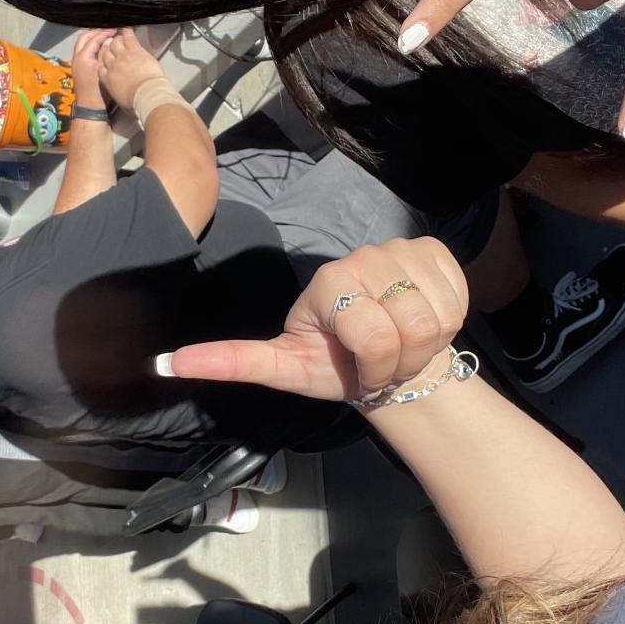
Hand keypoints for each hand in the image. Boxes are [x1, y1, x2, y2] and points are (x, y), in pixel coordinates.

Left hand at [71, 28, 115, 108]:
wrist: (90, 107)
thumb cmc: (99, 92)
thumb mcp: (104, 70)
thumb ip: (105, 54)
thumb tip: (108, 41)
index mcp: (83, 57)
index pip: (93, 39)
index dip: (104, 33)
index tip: (114, 29)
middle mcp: (76, 58)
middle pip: (84, 38)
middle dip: (95, 33)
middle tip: (108, 31)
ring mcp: (76, 64)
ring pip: (82, 44)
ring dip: (92, 39)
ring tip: (104, 38)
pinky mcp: (79, 69)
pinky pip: (83, 51)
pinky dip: (90, 47)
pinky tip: (100, 49)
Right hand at [98, 28, 166, 110]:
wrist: (146, 94)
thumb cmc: (135, 101)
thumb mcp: (120, 100)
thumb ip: (117, 91)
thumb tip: (122, 94)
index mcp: (107, 79)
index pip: (101, 66)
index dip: (103, 61)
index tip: (105, 60)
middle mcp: (112, 65)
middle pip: (106, 52)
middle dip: (108, 48)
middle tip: (111, 45)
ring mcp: (123, 56)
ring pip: (115, 43)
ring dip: (117, 39)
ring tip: (118, 36)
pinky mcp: (134, 50)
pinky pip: (129, 38)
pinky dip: (127, 32)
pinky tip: (127, 29)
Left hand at [162, 238, 468, 402]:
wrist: (389, 363)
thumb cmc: (335, 366)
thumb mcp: (286, 370)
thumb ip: (234, 362)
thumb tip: (167, 363)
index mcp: (327, 281)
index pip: (370, 333)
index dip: (375, 367)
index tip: (362, 375)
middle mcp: (361, 255)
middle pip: (407, 323)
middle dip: (402, 360)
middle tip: (386, 364)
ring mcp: (400, 248)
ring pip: (436, 312)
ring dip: (428, 343)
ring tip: (405, 347)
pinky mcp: (432, 249)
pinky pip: (457, 294)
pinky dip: (451, 319)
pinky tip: (428, 321)